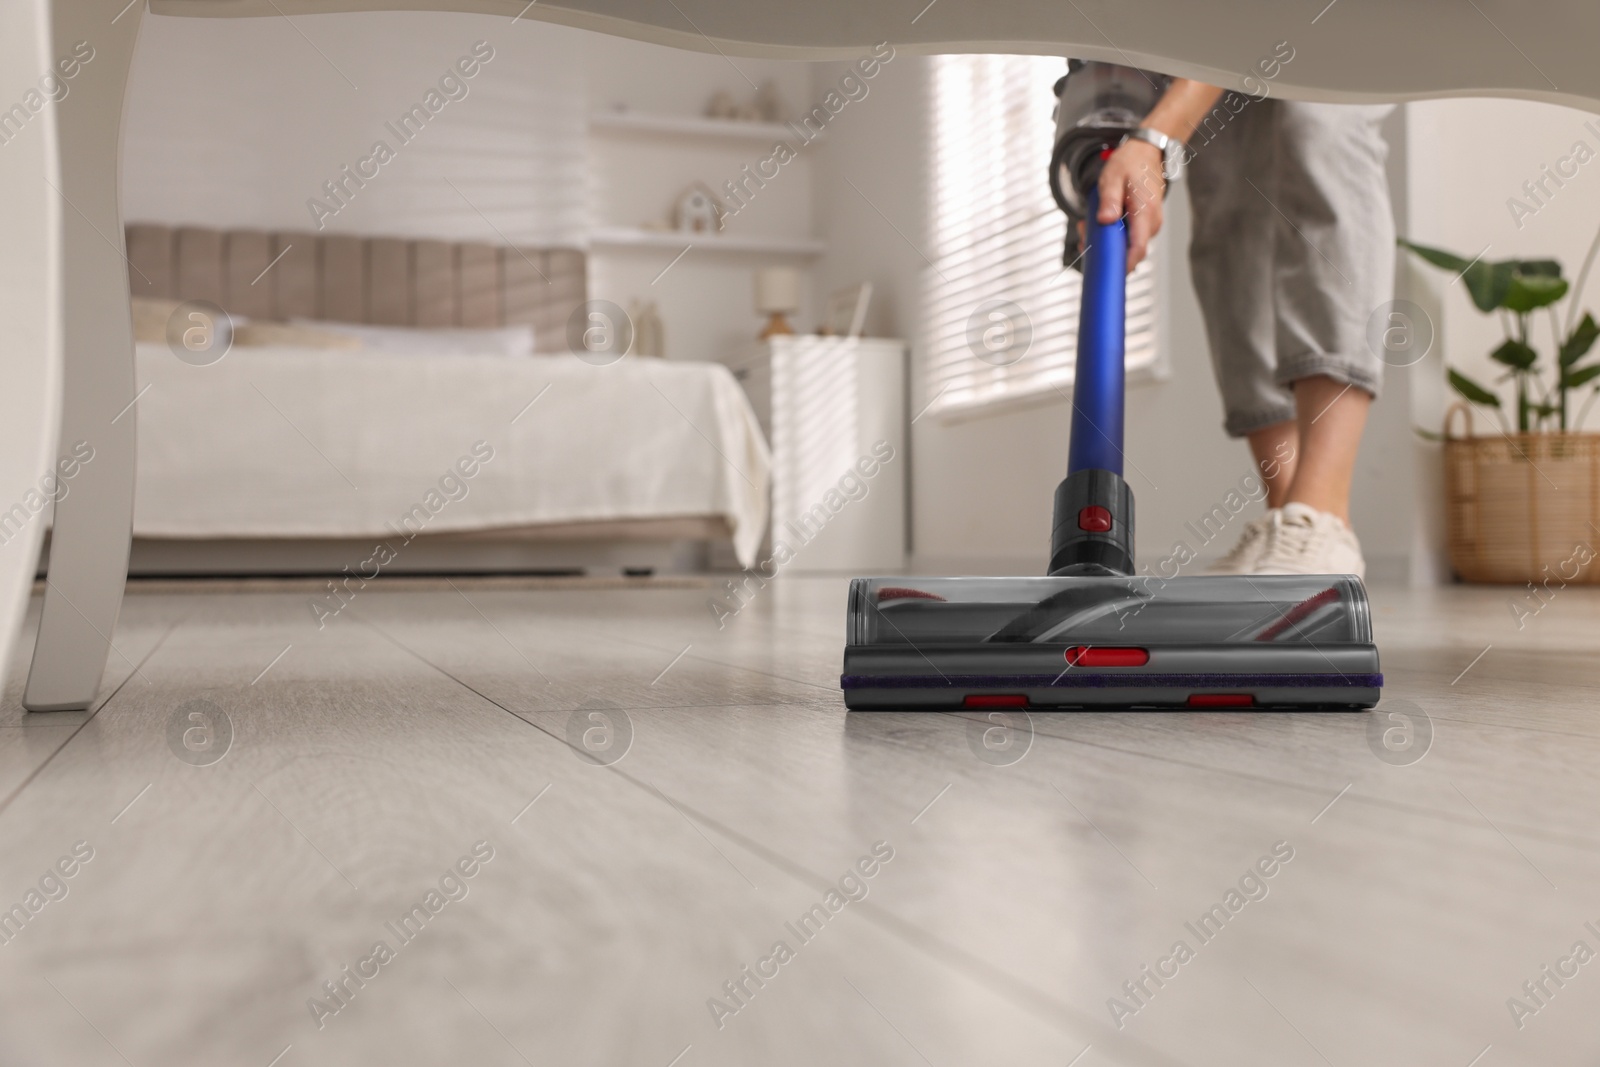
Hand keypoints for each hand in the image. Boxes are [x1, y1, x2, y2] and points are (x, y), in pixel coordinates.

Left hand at [1075, 138, 1165, 271]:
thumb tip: (1105, 220)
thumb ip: (1109, 200)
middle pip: (1129, 250)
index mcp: (1145, 213)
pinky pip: (1128, 237)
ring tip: (1087, 224)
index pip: (1138, 248)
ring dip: (1106, 240)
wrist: (1146, 152)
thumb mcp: (1113, 177)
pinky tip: (1099, 222)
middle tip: (1083, 235)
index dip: (1123, 265)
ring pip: (1127, 245)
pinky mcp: (1144, 224)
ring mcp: (1149, 224)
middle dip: (1105, 249)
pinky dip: (1112, 234)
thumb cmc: (1130, 163)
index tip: (1107, 272)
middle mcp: (1151, 222)